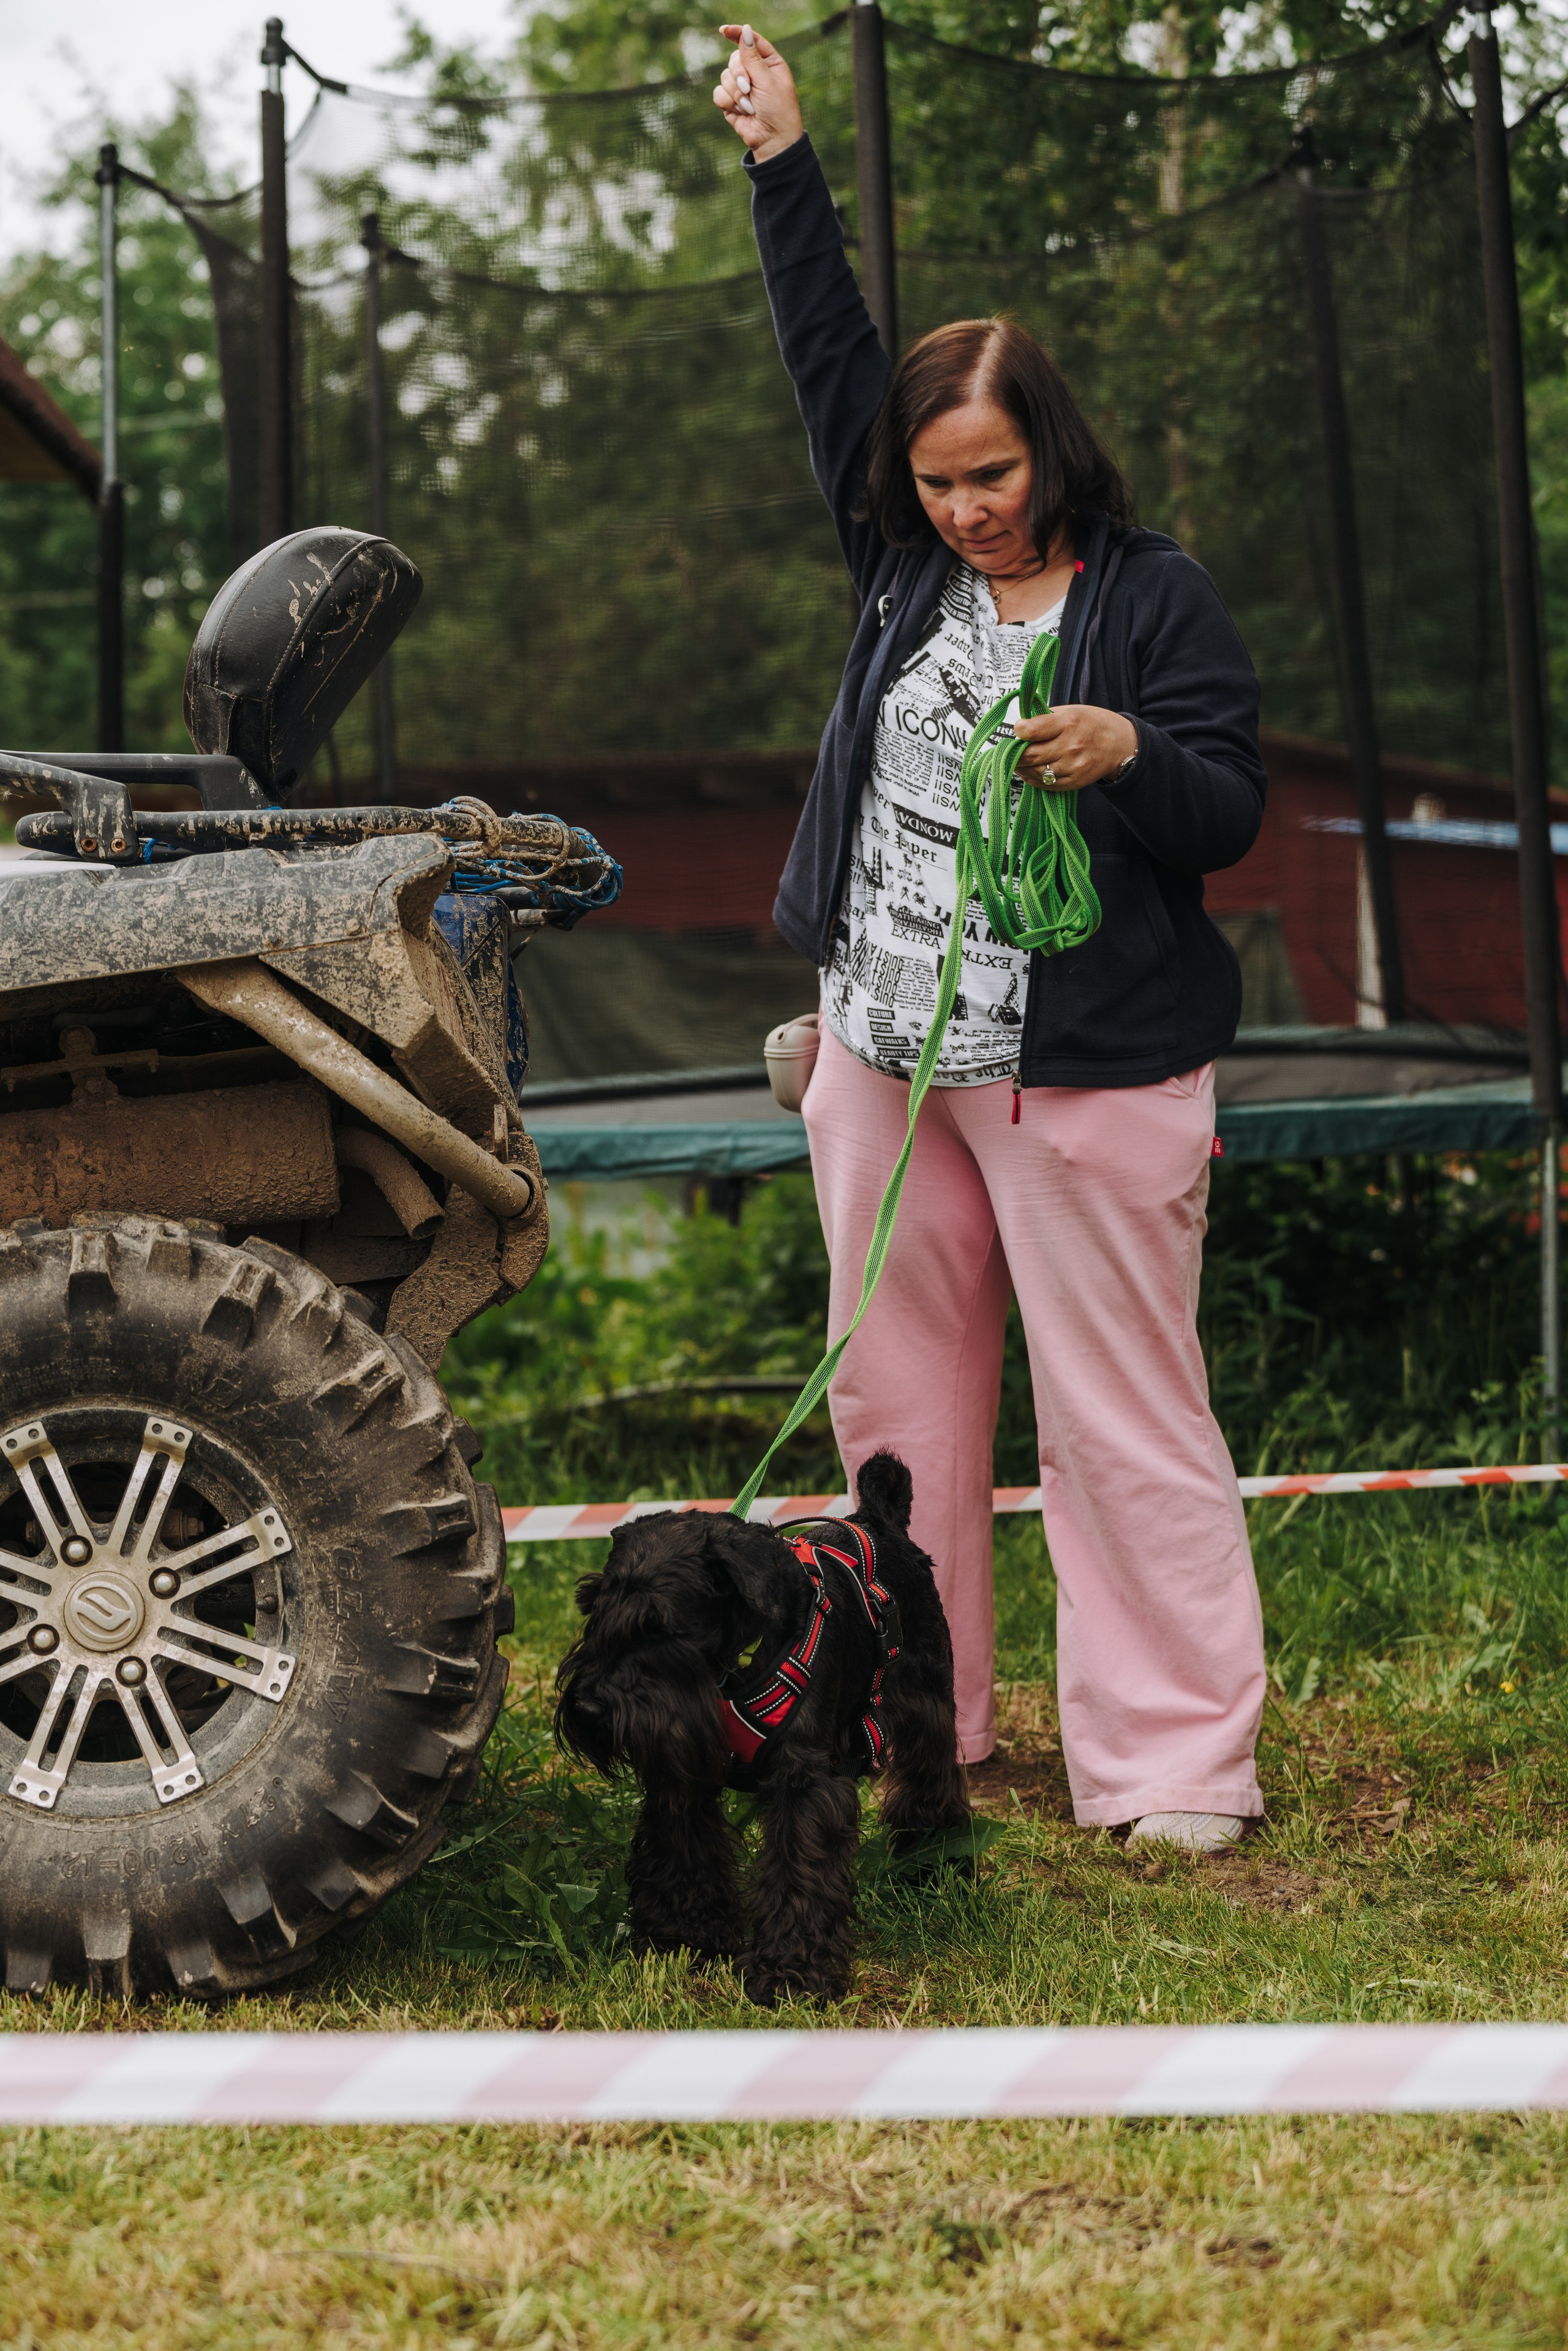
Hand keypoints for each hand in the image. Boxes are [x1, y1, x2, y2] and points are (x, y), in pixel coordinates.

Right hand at [713, 24, 803, 160]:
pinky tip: (742, 113)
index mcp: (769, 62)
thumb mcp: (767, 80)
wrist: (772, 141)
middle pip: (734, 59)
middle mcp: (754, 72)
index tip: (724, 31)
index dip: (737, 34)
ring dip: (735, 94)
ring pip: (724, 76)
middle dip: (739, 75)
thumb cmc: (778, 110)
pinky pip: (719, 93)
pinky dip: (729, 103)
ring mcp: (741, 86)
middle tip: (748, 89)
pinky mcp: (730, 102)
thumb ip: (753, 57)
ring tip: (750, 107)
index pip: (750, 41)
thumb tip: (744, 30)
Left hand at [1012, 706, 1137, 791]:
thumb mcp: (1070, 711)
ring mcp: (1073, 767)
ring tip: (1021, 760)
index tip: (1019, 728)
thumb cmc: (1091, 724)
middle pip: (1029, 755)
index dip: (1019, 730)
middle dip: (1015, 753)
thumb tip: (1020, 728)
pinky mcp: (1074, 782)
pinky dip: (1033, 778)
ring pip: (1035, 772)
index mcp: (1068, 723)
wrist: (1119, 745)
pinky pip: (1045, 784)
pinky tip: (1031, 771)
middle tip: (1012, 750)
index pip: (1032, 730)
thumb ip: (1045, 719)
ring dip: (1022, 767)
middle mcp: (1070, 746)